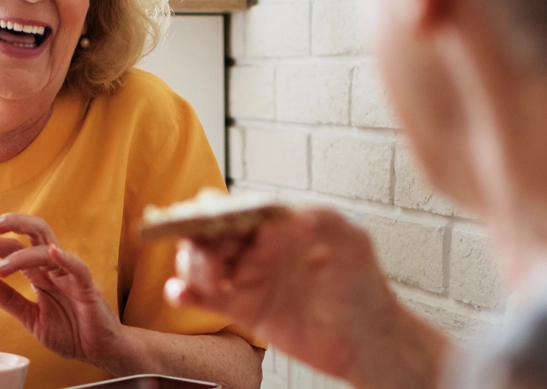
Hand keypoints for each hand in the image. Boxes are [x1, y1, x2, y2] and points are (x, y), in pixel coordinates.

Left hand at [0, 214, 133, 371]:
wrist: (99, 351)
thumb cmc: (71, 332)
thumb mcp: (30, 317)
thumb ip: (7, 298)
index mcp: (41, 274)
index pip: (15, 249)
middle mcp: (54, 269)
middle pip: (34, 234)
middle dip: (10, 226)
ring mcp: (71, 276)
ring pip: (49, 249)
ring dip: (21, 254)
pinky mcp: (88, 289)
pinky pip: (78, 269)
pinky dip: (66, 259)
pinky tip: (52, 253)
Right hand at [163, 207, 414, 380]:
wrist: (367, 340)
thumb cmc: (363, 287)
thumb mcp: (353, 246)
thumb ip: (327, 223)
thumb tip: (297, 213)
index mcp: (278, 224)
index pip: (234, 207)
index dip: (213, 210)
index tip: (206, 221)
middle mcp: (258, 247)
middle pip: (208, 231)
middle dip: (196, 238)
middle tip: (209, 260)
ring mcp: (248, 277)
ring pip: (199, 262)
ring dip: (191, 265)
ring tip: (211, 282)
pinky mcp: (243, 309)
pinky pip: (203, 298)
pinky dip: (182, 293)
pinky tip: (180, 294)